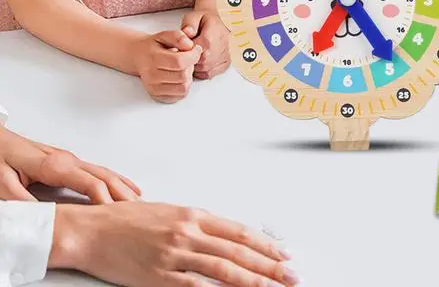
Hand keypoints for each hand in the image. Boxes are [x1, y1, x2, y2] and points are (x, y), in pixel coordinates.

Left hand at [0, 126, 139, 202]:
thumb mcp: (4, 184)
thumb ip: (23, 201)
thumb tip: (45, 219)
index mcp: (55, 165)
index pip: (89, 183)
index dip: (105, 198)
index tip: (116, 213)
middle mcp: (67, 160)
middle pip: (103, 176)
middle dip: (122, 192)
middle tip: (140, 207)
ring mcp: (69, 159)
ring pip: (103, 172)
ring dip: (122, 185)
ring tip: (138, 198)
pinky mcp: (67, 162)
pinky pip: (96, 171)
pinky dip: (114, 178)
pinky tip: (121, 184)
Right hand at [50, 202, 299, 286]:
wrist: (93, 229)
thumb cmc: (127, 220)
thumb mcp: (169, 213)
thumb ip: (197, 226)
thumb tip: (224, 238)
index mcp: (193, 214)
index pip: (239, 232)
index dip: (265, 244)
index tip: (284, 253)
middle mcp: (189, 232)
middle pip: (238, 251)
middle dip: (268, 265)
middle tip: (291, 274)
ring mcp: (175, 255)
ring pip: (223, 269)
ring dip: (252, 280)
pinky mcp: (159, 276)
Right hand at [132, 30, 202, 102]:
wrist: (138, 57)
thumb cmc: (153, 46)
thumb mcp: (165, 35)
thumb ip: (179, 37)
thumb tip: (190, 46)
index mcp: (152, 58)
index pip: (179, 61)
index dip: (193, 55)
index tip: (196, 49)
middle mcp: (151, 76)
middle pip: (183, 75)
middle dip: (191, 65)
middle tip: (188, 58)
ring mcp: (153, 88)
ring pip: (183, 88)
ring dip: (188, 77)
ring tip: (183, 68)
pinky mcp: (158, 96)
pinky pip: (180, 95)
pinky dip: (184, 86)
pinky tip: (179, 76)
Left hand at [182, 11, 230, 79]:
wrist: (216, 22)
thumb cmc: (203, 20)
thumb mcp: (193, 16)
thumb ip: (188, 24)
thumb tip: (187, 32)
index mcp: (212, 35)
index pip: (195, 51)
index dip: (186, 51)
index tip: (183, 46)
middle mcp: (221, 47)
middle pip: (199, 62)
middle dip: (190, 59)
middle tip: (187, 50)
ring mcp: (224, 56)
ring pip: (204, 70)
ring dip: (196, 65)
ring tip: (193, 54)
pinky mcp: (225, 63)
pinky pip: (209, 74)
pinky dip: (202, 71)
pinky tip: (199, 61)